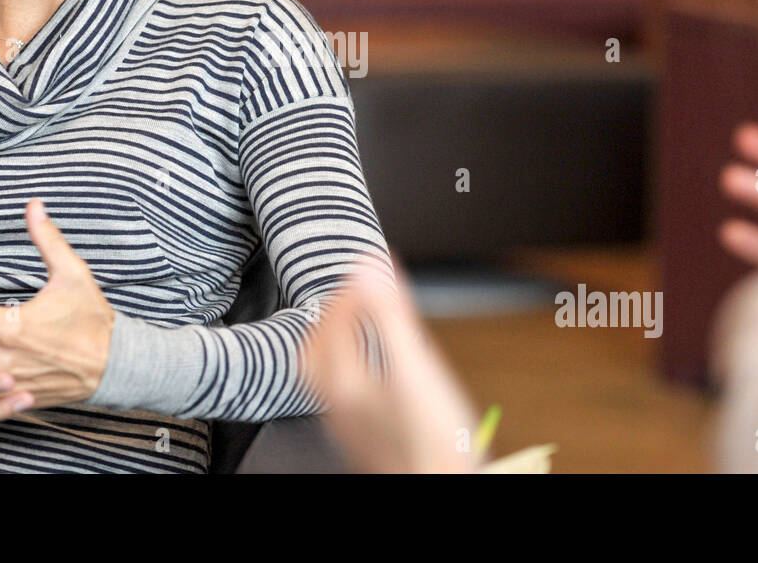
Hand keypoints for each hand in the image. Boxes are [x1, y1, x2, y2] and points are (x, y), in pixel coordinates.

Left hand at [304, 262, 481, 473]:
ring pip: (326, 374)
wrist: (444, 491)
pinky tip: (378, 370)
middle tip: (351, 295)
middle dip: (330, 317)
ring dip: (338, 341)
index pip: (331, 322)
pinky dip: (354, 366)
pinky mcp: (365, 438)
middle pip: (314, 351)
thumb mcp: (415, 368)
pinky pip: (345, 393)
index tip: (367, 268)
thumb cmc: (433, 441)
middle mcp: (336, 406)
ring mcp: (348, 425)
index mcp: (342, 383)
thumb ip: (390, 316)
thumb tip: (368, 268)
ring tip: (360, 325)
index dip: (349, 289)